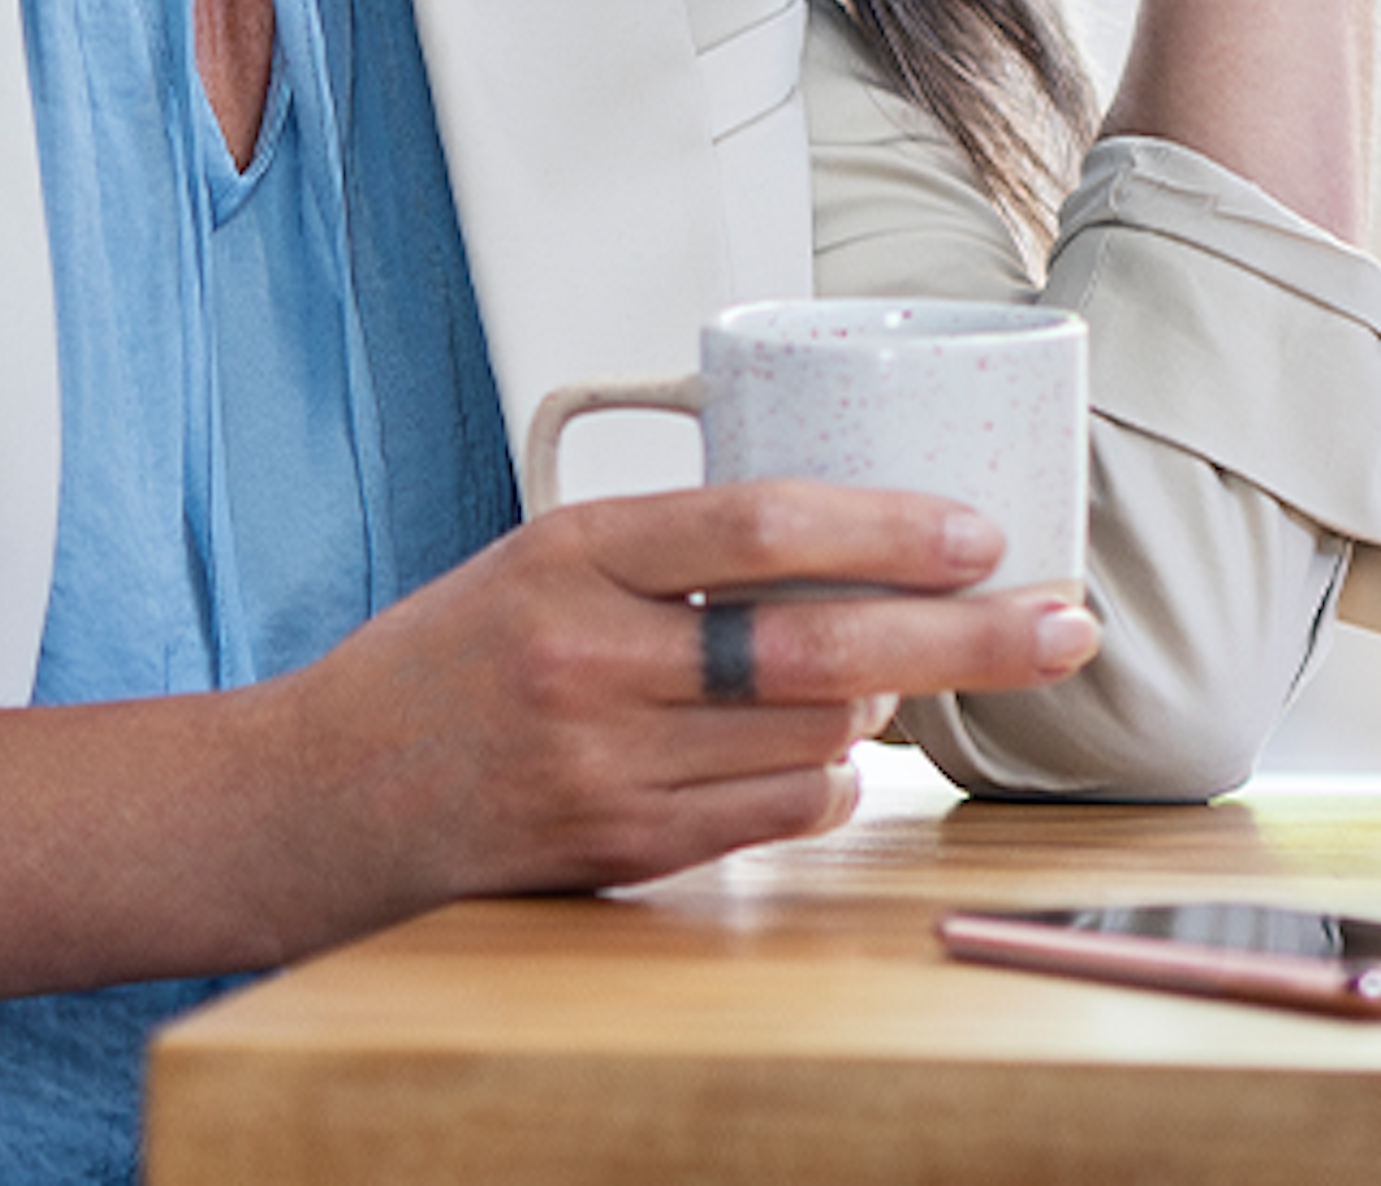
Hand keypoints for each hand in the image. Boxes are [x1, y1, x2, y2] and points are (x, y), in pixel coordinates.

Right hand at [259, 480, 1098, 930]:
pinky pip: (768, 814)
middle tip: (1061, 621)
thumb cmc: (445, 660)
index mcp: (571, 553)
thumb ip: (672, 549)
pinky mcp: (615, 853)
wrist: (319, 795)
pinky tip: (846, 750)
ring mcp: (602, 767)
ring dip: (895, 707)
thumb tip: (844, 539)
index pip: (756, 526)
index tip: (980, 531)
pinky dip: (830, 776)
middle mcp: (589, 659)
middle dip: (962, 635)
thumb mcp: (542, 556)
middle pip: (814, 644)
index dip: (884, 526)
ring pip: (808, 736)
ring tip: (933, 673)